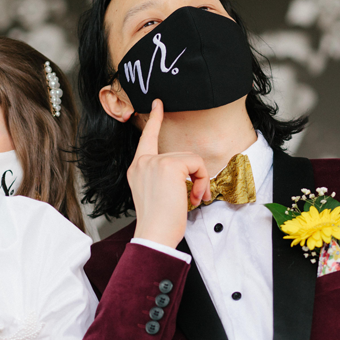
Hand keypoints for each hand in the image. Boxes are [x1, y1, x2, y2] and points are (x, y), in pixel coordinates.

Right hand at [128, 100, 210, 248]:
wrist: (154, 235)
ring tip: (194, 200)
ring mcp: (154, 162)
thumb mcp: (156, 194)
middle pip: (180, 154)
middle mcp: (142, 162)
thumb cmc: (158, 223)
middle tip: (196, 197)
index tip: (158, 104)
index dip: (154, 120)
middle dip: (194, 175)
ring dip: (199, 180)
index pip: (146, 138)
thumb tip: (186, 173)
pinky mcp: (169, 165)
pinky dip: (202, 180)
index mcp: (137, 169)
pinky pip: (196, 164)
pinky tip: (194, 197)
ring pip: (190, 159)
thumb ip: (164, 177)